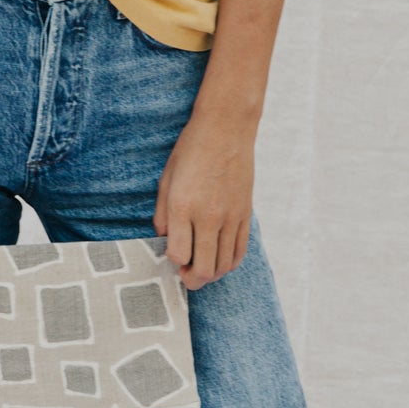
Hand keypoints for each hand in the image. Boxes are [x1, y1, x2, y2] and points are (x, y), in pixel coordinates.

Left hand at [153, 107, 253, 287]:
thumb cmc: (191, 150)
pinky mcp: (245, 214)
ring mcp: (230, 217)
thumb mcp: (166, 179)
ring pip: (224, 265)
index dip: (173, 262)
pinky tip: (220, 260)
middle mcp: (208, 216)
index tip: (172, 255)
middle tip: (186, 275)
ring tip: (202, 268)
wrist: (226, 128)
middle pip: (204, 268)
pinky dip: (230, 263)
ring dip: (212, 274)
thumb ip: (163, 214)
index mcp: (183, 207)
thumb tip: (165, 239)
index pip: (178, 254)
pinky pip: (240, 251)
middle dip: (192, 279)